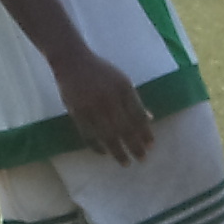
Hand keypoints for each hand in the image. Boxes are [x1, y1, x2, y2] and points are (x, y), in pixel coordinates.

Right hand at [47, 49, 152, 164]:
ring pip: (107, 135)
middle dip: (135, 146)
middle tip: (142, 159)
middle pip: (125, 128)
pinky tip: (104, 152)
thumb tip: (149, 118)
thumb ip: (134, 100)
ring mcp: (91, 106)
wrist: (72, 61)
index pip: (138, 116)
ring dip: (118, 151)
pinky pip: (88, 134)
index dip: (145, 132)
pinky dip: (97, 146)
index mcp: (123, 88)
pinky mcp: (77, 112)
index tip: (151, 146)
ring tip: (125, 162)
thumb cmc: (100, 71)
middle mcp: (109, 98)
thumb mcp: (122, 81)